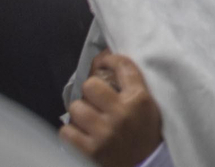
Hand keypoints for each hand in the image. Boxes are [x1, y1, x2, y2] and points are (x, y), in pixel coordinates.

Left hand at [59, 52, 163, 166]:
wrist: (146, 164)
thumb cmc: (145, 131)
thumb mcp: (148, 104)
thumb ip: (131, 84)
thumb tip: (105, 58)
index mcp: (139, 98)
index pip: (122, 66)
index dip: (109, 60)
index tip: (104, 63)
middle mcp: (121, 113)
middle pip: (90, 85)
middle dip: (91, 91)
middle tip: (96, 99)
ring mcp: (104, 132)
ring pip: (75, 107)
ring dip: (80, 112)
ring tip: (89, 118)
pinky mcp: (91, 150)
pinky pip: (66, 131)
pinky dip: (72, 131)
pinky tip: (82, 133)